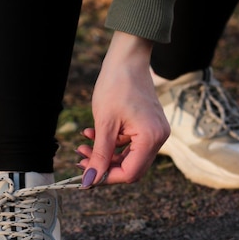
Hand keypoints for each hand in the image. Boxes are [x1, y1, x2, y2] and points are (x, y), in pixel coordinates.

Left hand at [76, 31, 169, 187]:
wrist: (127, 58)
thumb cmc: (116, 85)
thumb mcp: (104, 123)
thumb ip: (99, 155)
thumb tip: (90, 181)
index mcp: (151, 138)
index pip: (130, 172)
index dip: (107, 177)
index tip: (86, 177)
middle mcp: (158, 137)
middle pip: (130, 167)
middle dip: (104, 166)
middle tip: (80, 160)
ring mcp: (155, 131)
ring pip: (128, 156)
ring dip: (104, 154)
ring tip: (82, 146)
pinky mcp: (148, 125)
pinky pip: (129, 143)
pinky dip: (111, 142)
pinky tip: (92, 134)